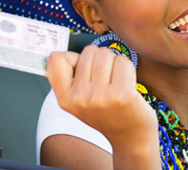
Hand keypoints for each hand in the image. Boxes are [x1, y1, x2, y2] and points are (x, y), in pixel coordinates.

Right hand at [47, 45, 160, 168]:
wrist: (131, 137)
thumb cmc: (108, 114)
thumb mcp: (80, 102)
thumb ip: (71, 79)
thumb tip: (63, 53)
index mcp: (65, 98)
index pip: (56, 59)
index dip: (73, 57)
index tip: (84, 68)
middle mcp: (80, 98)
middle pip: (88, 51)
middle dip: (100, 59)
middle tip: (107, 78)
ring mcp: (100, 96)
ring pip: (106, 54)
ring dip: (115, 62)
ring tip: (117, 80)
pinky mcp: (121, 93)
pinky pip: (123, 61)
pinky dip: (128, 68)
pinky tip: (128, 83)